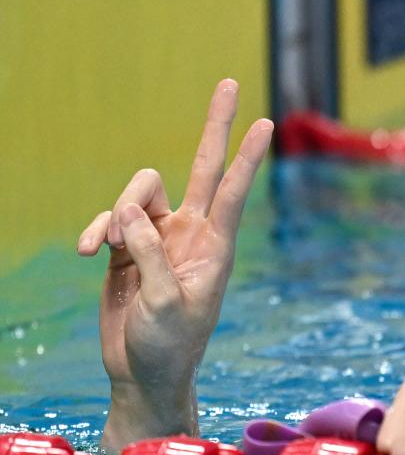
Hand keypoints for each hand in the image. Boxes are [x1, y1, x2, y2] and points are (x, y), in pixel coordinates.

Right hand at [76, 79, 273, 452]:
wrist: (143, 372)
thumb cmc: (168, 345)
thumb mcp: (166, 303)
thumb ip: (150, 255)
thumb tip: (127, 213)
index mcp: (215, 247)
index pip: (233, 192)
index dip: (247, 156)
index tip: (266, 123)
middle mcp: (191, 233)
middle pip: (203, 166)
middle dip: (215, 126)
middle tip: (229, 82)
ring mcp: (160, 238)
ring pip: (140, 191)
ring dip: (118, 212)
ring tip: (108, 250)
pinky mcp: (128, 248)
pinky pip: (111, 218)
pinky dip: (96, 229)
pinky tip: (87, 254)